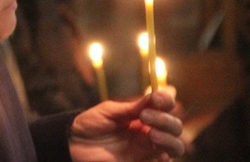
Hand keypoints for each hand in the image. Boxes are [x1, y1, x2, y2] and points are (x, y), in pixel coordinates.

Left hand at [68, 90, 184, 160]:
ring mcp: (146, 149)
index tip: (159, 98)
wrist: (74, 145)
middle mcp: (148, 131)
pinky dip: (166, 156)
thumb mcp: (110, 111)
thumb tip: (156, 94)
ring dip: (169, 138)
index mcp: (141, 115)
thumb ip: (133, 107)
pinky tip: (158, 151)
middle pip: (174, 126)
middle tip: (145, 116)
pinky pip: (164, 161)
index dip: (167, 101)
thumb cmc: (90, 124)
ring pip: (175, 145)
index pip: (165, 107)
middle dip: (165, 119)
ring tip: (151, 134)